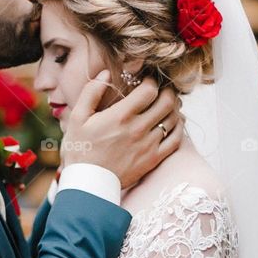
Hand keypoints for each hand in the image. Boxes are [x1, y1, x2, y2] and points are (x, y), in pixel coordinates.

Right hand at [61, 71, 183, 188]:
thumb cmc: (80, 150)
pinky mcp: (153, 159)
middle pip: (167, 102)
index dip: (152, 81)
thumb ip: (91, 92)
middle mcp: (138, 129)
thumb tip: (106, 73)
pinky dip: (179, 128)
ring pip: (173, 119)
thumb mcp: (78, 118)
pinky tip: (174, 123)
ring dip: (173, 108)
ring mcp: (149, 145)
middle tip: (163, 90)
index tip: (147, 81)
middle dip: (167, 91)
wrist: (88, 184)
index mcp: (121, 116)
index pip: (149, 90)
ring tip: (168, 104)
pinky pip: (176, 140)